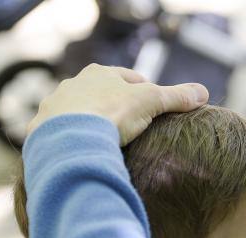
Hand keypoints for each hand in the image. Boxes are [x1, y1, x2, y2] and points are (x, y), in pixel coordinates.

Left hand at [26, 63, 208, 144]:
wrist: (70, 138)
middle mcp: (73, 85)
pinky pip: (61, 136)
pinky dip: (73, 143)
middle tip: (132, 128)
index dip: (144, 92)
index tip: (153, 107)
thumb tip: (203, 92)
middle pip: (101, 95)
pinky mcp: (42, 130)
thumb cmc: (111, 114)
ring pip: (78, 115)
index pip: (128, 78)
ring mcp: (54, 108)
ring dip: (91, 126)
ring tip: (107, 145)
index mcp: (99, 73)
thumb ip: (176, 98)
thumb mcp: (151, 103)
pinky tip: (84, 156)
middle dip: (115, 109)